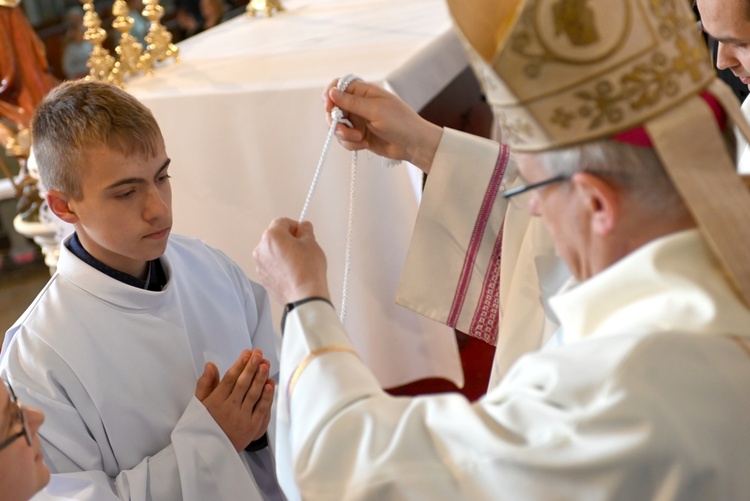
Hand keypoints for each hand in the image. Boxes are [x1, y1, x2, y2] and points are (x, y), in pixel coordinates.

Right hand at [195, 349, 274, 450]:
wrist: (209, 452)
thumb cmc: (204, 424)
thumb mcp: (198, 404)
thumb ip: (205, 384)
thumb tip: (210, 365)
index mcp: (215, 401)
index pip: (229, 379)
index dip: (239, 365)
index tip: (247, 353)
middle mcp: (228, 408)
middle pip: (242, 384)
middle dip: (251, 367)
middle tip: (258, 353)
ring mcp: (241, 418)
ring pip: (252, 394)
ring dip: (260, 378)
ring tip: (265, 364)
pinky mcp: (251, 427)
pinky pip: (260, 409)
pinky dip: (266, 397)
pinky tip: (270, 385)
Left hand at [252, 218, 330, 304]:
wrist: (304, 296)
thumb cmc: (308, 270)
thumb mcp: (311, 243)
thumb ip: (305, 230)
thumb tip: (304, 227)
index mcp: (271, 236)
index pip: (282, 222)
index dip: (295, 226)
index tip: (302, 232)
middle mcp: (261, 249)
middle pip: (275, 237)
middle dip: (288, 239)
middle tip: (303, 247)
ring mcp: (260, 265)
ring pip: (272, 252)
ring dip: (282, 253)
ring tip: (299, 262)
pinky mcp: (263, 278)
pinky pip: (271, 266)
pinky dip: (280, 266)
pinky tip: (293, 272)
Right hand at [323, 78, 443, 172]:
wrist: (414, 144)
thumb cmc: (400, 122)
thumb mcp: (375, 110)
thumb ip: (352, 102)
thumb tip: (332, 92)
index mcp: (364, 92)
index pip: (338, 86)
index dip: (330, 95)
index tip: (329, 107)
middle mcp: (359, 104)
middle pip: (334, 108)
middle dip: (335, 121)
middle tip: (344, 131)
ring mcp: (358, 120)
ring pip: (338, 126)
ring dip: (344, 135)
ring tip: (359, 139)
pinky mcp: (359, 135)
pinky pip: (345, 139)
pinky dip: (351, 144)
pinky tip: (364, 145)